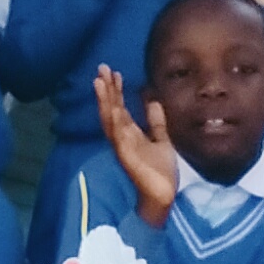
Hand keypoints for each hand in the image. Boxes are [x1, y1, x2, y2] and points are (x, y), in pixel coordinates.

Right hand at [94, 63, 179, 224]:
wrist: (164, 195)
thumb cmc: (161, 171)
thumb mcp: (161, 140)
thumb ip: (156, 122)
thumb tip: (152, 101)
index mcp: (130, 134)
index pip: (119, 108)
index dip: (115, 90)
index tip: (114, 72)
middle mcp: (122, 139)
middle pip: (110, 110)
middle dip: (106, 90)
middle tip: (101, 68)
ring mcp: (123, 148)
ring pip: (110, 120)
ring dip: (104, 101)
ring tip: (99, 82)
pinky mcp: (128, 158)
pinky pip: (119, 138)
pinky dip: (115, 123)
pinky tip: (113, 110)